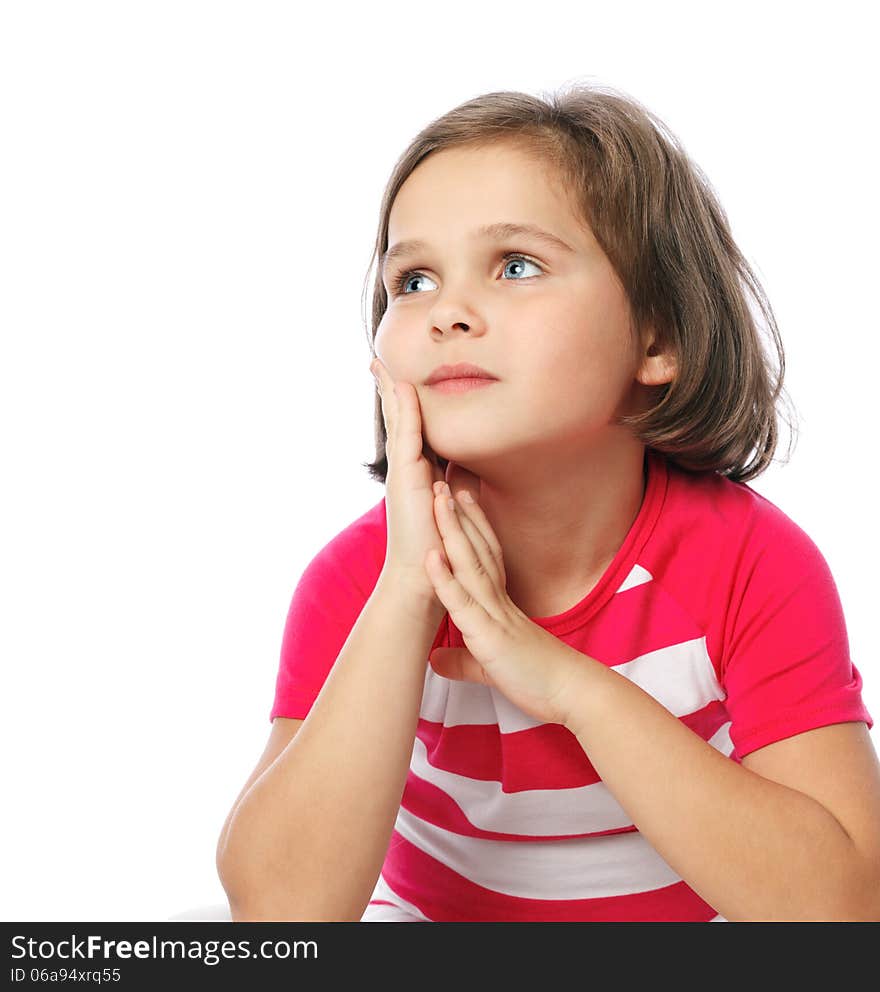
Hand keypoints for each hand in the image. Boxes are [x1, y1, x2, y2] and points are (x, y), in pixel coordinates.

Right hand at [370, 356, 481, 610]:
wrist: (421, 579)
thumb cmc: (436, 549)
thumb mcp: (446, 508)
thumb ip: (449, 486)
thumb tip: (459, 472)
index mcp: (416, 475)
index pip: (409, 432)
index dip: (403, 405)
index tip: (398, 380)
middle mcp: (405, 471)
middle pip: (395, 421)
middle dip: (388, 390)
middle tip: (377, 362)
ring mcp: (403, 473)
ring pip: (396, 423)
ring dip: (391, 392)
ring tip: (381, 365)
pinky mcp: (407, 479)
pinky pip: (408, 436)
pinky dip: (406, 410)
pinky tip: (404, 388)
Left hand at [424, 483, 582, 725]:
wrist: (570, 694)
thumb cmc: (537, 679)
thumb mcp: (491, 667)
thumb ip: (463, 661)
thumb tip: (435, 660)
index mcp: (501, 604)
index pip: (486, 556)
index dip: (472, 527)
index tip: (459, 499)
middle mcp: (498, 601)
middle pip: (477, 549)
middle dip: (459, 515)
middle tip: (443, 481)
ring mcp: (494, 614)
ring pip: (470, 564)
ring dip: (452, 531)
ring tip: (438, 499)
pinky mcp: (489, 635)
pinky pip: (463, 603)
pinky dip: (445, 579)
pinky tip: (430, 556)